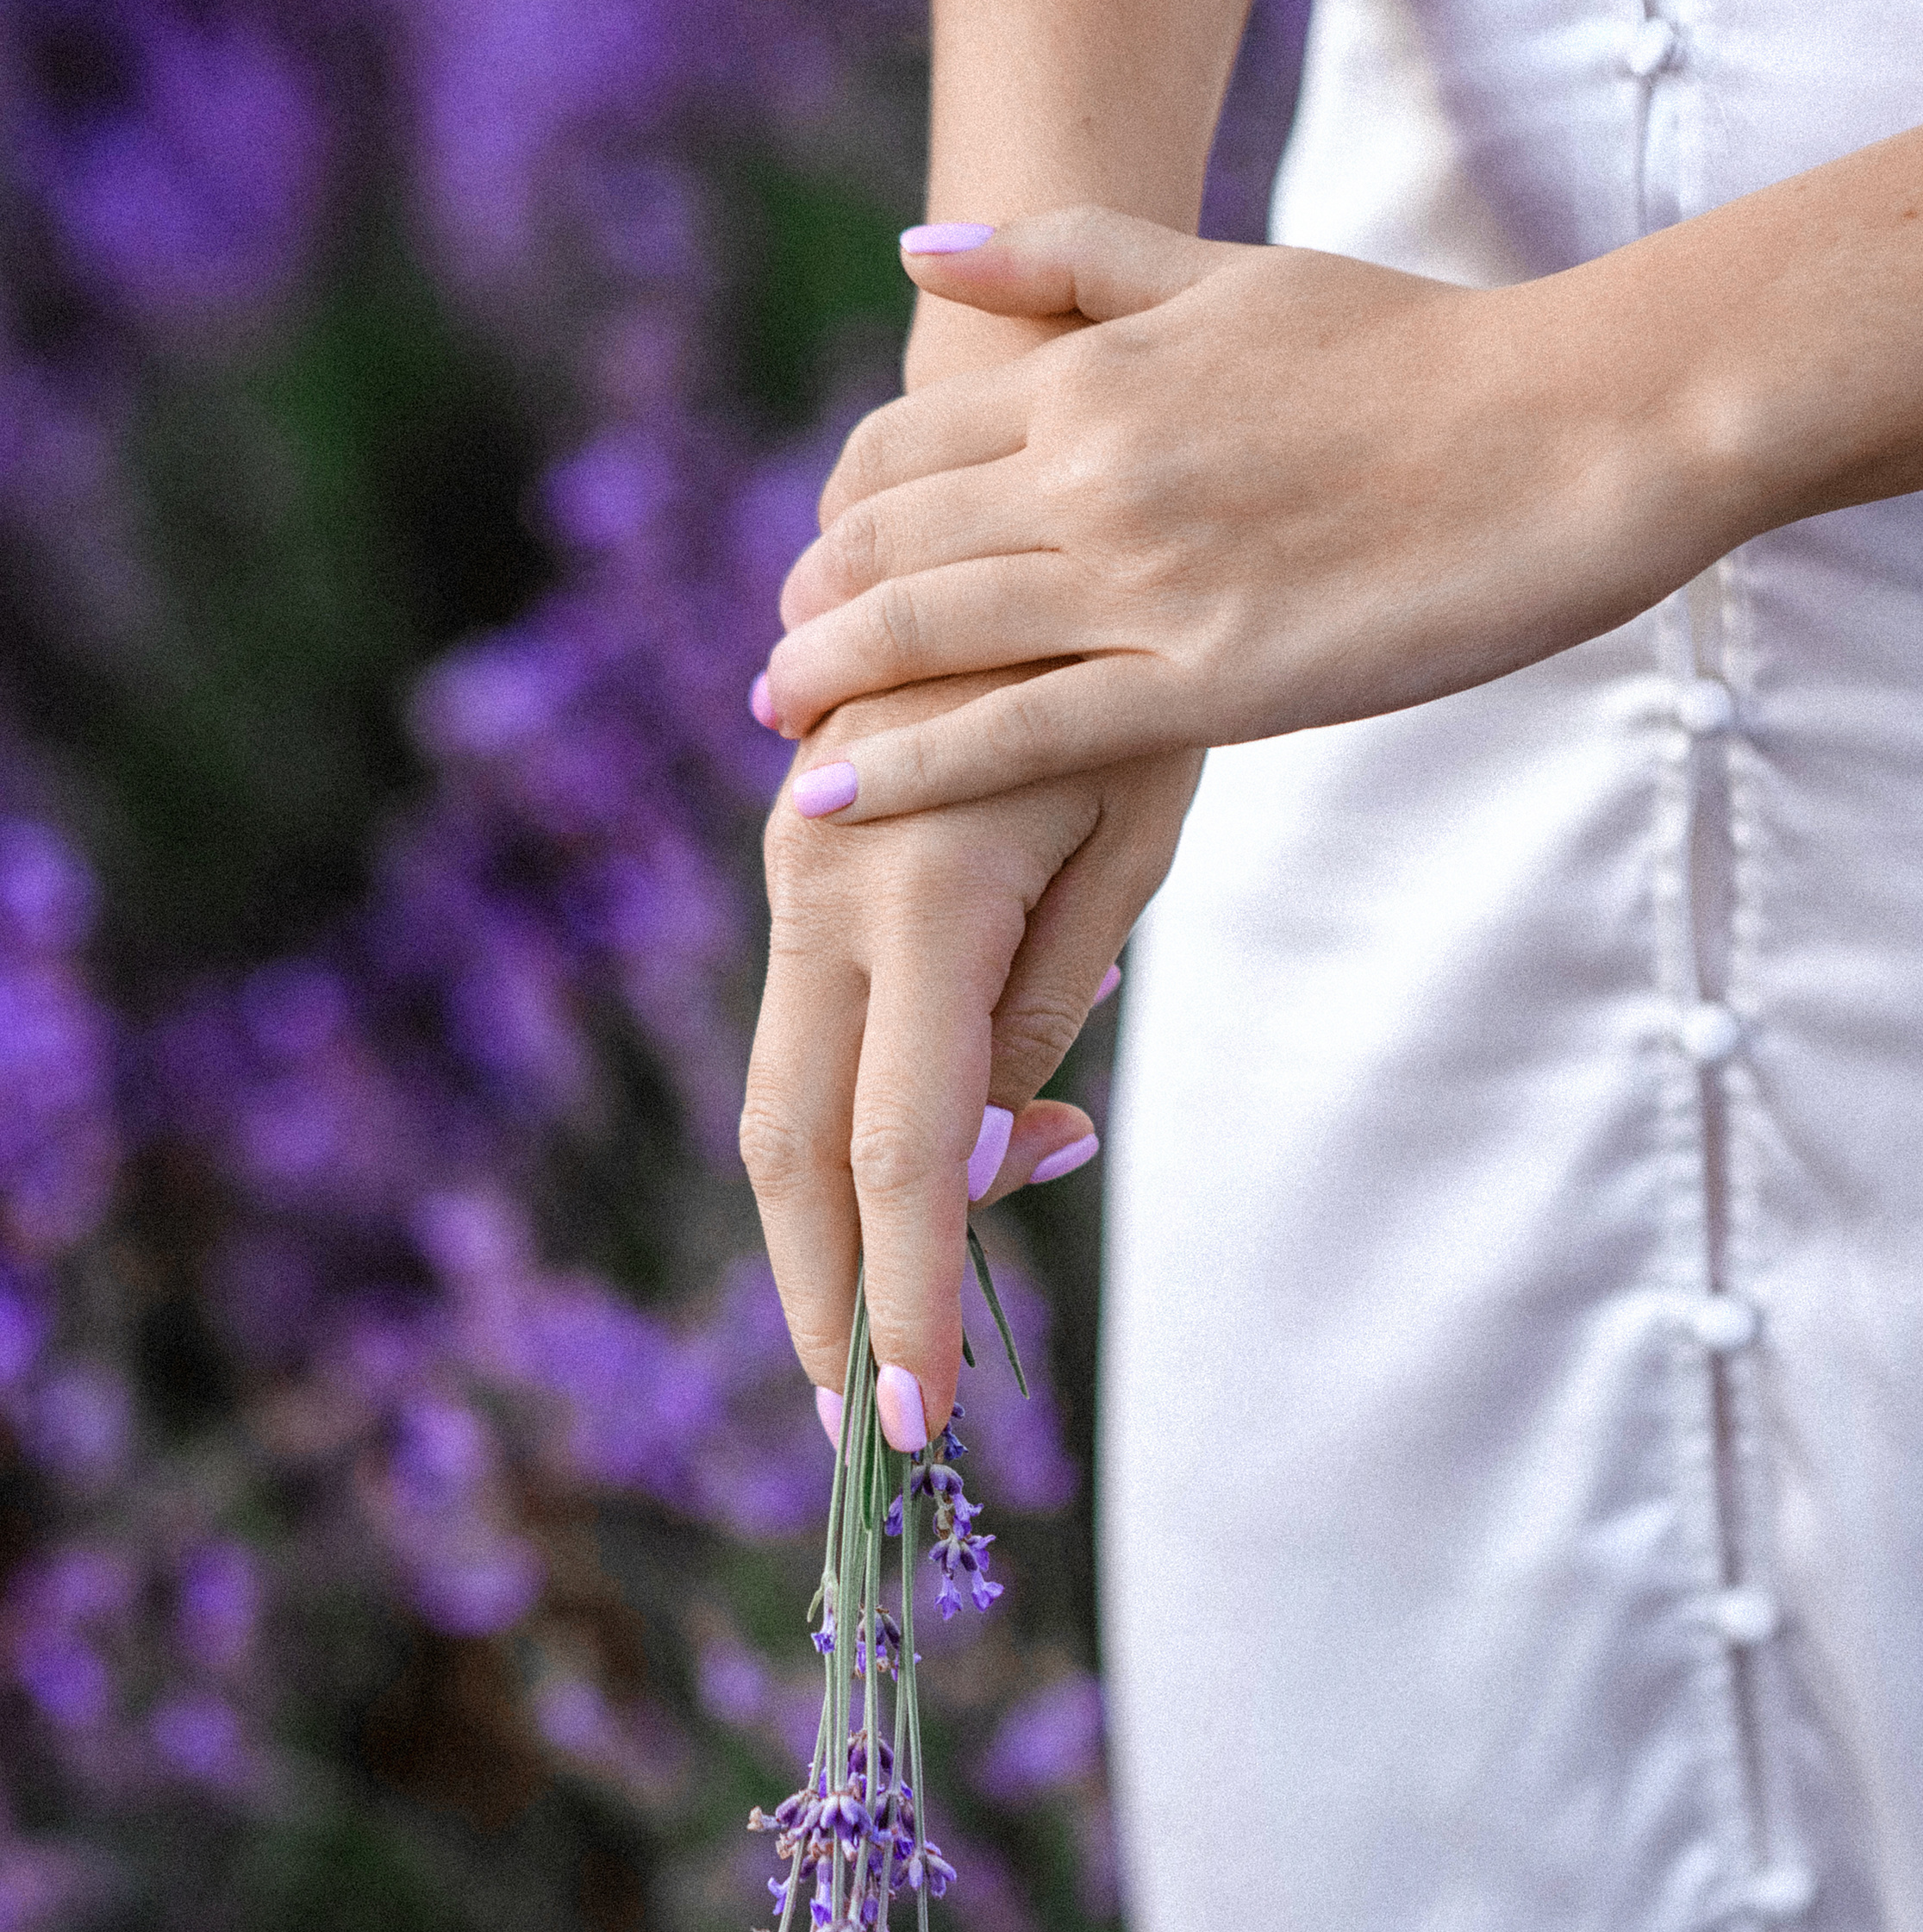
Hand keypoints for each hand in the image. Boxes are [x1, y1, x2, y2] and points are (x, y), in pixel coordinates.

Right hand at [739, 670, 1197, 1448]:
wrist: (1019, 497)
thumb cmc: (1126, 662)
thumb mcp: (1128, 840)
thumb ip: (1043, 1010)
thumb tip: (993, 1154)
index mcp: (923, 894)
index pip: (904, 1154)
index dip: (906, 1301)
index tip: (915, 1427)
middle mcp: (823, 888)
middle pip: (794, 1150)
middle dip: (824, 1303)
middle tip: (862, 1434)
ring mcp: (793, 873)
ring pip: (785, 1098)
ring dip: (833, 1231)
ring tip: (891, 1339)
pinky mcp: (798, 864)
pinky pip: (810, 1033)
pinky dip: (852, 1134)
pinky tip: (945, 1173)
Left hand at [760, 205, 1737, 819]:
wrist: (1578, 426)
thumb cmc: (1424, 354)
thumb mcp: (1232, 273)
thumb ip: (1073, 263)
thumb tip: (916, 250)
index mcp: (1098, 370)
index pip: (903, 443)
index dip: (839, 511)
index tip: (819, 565)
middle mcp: (1094, 466)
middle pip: (889, 540)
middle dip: (812, 603)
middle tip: (775, 665)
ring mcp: (1145, 576)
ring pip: (928, 631)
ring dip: (825, 681)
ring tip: (775, 722)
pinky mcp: (1210, 681)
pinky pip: (1019, 733)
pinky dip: (909, 769)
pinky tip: (828, 800)